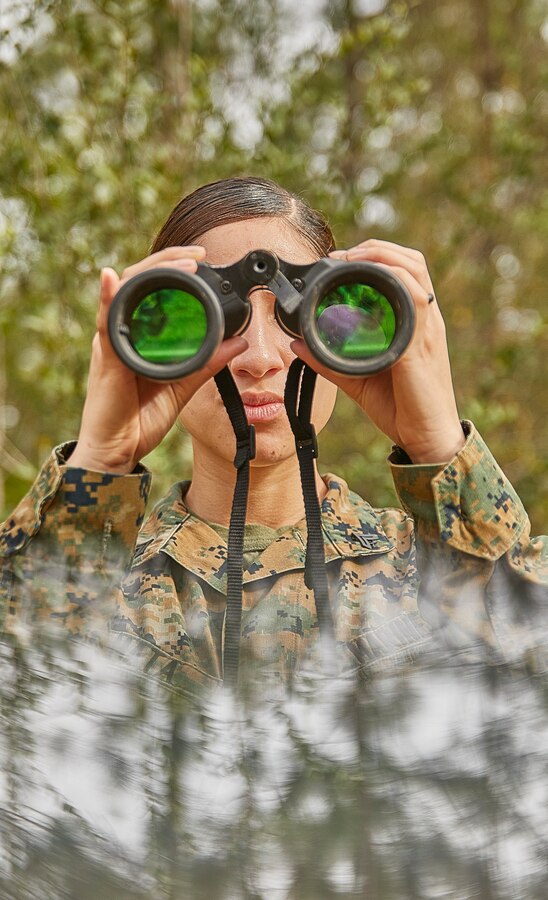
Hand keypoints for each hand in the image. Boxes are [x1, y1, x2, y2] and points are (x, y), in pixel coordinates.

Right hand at [69, 247, 247, 473]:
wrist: (118, 451)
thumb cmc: (140, 418)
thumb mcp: (183, 385)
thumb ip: (207, 362)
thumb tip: (239, 342)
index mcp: (139, 334)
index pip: (152, 289)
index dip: (174, 268)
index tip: (202, 260)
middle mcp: (122, 332)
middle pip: (137, 282)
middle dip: (167, 263)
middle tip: (197, 257)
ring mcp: (110, 343)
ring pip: (123, 294)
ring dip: (149, 274)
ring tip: (179, 265)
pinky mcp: (104, 359)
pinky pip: (104, 324)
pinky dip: (106, 298)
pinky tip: (109, 279)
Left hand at [292, 239, 464, 463]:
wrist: (428, 438)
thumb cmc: (401, 407)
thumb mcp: (357, 378)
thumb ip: (329, 360)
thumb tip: (297, 345)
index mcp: (414, 323)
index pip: (405, 271)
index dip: (375, 255)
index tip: (340, 259)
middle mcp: (426, 319)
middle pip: (412, 261)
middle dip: (376, 249)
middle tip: (342, 256)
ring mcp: (427, 330)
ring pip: (414, 272)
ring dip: (382, 258)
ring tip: (352, 260)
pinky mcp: (422, 345)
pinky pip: (414, 303)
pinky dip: (394, 284)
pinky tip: (372, 282)